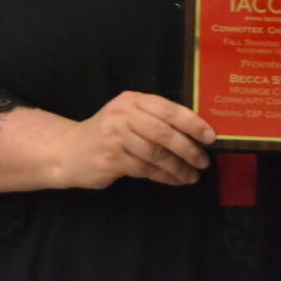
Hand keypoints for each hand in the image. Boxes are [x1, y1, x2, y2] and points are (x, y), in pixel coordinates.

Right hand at [54, 91, 215, 189]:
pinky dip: (164, 176)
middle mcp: (123, 114)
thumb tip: (196, 133)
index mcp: (132, 100)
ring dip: (178, 167)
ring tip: (192, 176)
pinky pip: (145, 169)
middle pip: (163, 132)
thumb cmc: (109, 134)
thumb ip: (156, 120)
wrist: (70, 151)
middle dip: (188, 148)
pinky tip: (174, 180)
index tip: (210, 137)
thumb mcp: (129, 117)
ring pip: (156, 154)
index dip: (192, 123)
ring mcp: (114, 137)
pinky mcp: (110, 159)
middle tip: (204, 161)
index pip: (168, 108)